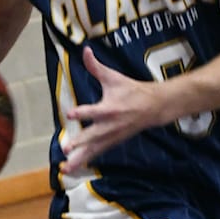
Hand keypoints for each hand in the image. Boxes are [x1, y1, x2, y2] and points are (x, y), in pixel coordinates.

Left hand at [61, 47, 162, 172]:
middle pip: (92, 135)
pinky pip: (98, 153)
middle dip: (80, 143)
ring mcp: (111, 136)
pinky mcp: (113, 142)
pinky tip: (73, 168)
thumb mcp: (113, 77)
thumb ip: (96, 67)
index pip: (94, 111)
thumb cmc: (131, 90)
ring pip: (94, 149)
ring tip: (65, 168)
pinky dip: (86, 160)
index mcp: (110, 108)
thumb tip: (85, 50)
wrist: (154, 107)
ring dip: (80, 158)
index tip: (69, 114)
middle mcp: (109, 125)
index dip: (82, 112)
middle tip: (66, 149)